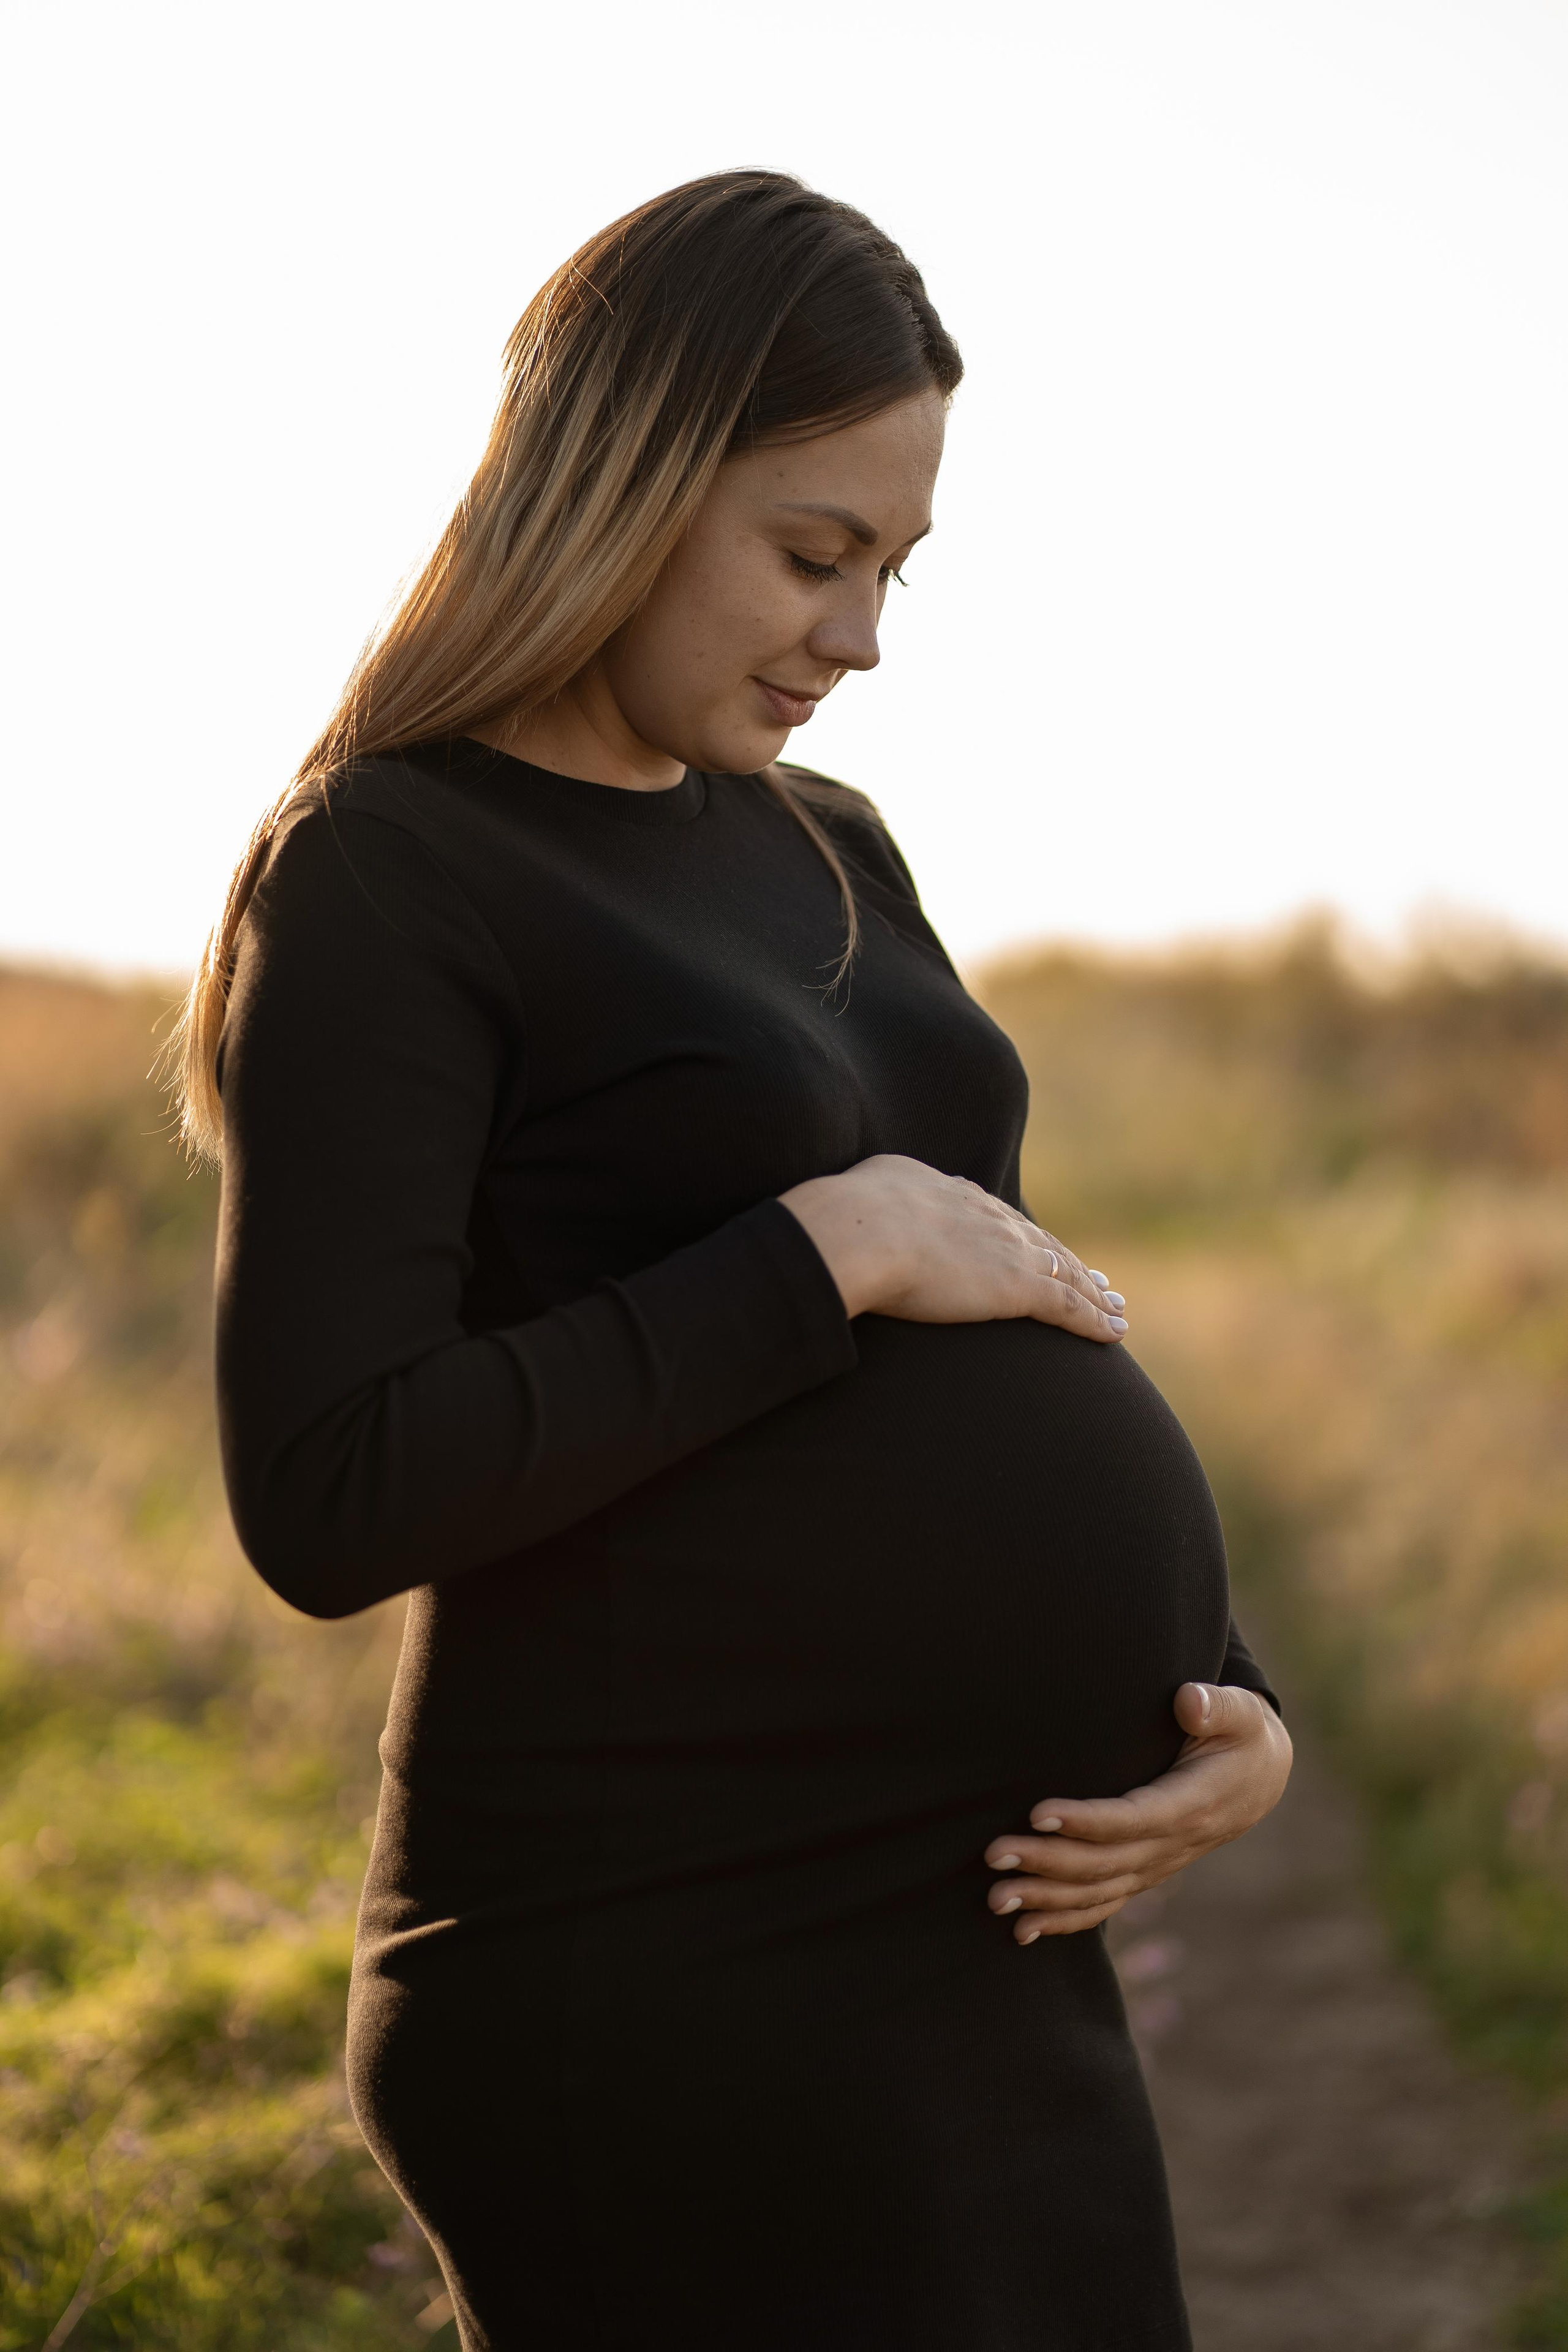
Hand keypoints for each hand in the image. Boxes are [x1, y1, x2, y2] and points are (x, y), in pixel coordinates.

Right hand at [778, 1154, 1127, 1341]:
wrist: (857, 1230)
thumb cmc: (842, 1218)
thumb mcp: (860, 1194)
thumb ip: (874, 1202)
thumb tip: (861, 1211)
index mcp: (949, 1193)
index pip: (996, 1218)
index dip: (1021, 1236)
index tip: (1037, 1248)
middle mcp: (987, 1216)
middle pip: (1041, 1242)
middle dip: (1070, 1263)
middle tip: (1097, 1280)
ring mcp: (1006, 1250)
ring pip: (1065, 1274)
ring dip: (1094, 1294)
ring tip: (1114, 1308)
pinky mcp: (1017, 1287)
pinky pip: (1068, 1306)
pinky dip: (1095, 1320)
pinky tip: (1115, 1333)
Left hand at [984, 1682, 1293, 1940]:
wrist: (1261, 1778)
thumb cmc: (1241, 1735)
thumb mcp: (1241, 1714)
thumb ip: (1218, 1706)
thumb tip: (1189, 1701)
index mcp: (1191, 1806)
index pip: (1132, 1820)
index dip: (1086, 1822)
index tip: (1038, 1814)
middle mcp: (1172, 1846)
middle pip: (1103, 1862)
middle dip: (1046, 1861)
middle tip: (994, 1854)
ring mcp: (1156, 1866)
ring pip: (1097, 1891)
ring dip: (1045, 1898)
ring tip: (996, 1898)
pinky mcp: (1144, 1872)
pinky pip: (1104, 1904)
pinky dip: (1064, 1919)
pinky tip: (1024, 1930)